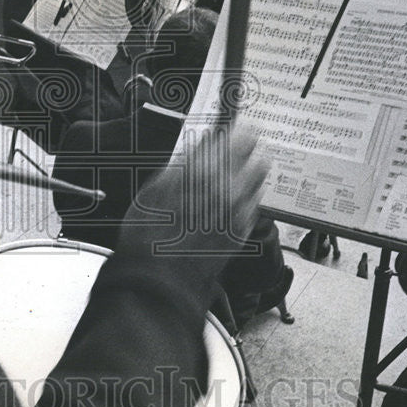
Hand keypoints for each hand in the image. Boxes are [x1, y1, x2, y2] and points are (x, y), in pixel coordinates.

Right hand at [118, 119, 269, 277]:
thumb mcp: (155, 188)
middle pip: (258, 156)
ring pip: (259, 180)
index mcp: (204, 172)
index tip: (236, 126)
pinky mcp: (243, 231)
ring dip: (248, 173)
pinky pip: (253, 204)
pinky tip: (224, 203)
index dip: (238, 129)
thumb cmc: (148, 234)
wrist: (158, 279)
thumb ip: (185, 163)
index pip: (239, 136)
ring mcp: (239, 213)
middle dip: (247, 151)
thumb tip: (204, 143)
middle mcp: (228, 190)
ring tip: (229, 177)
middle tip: (234, 150)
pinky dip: (244, 198)